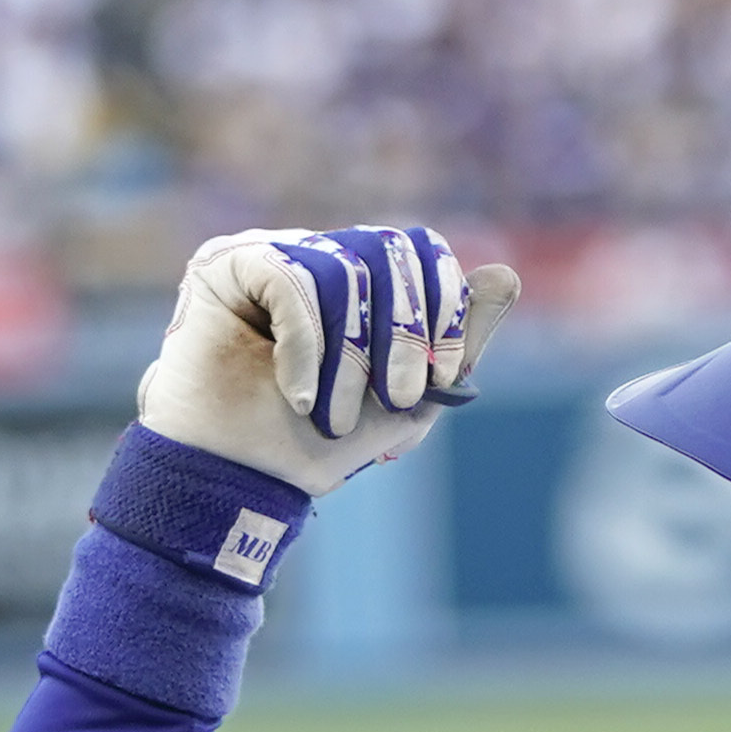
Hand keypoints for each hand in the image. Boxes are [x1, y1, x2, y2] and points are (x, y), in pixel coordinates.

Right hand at [136, 224, 520, 496]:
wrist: (240, 483)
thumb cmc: (314, 446)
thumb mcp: (408, 396)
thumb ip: (457, 337)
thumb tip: (507, 273)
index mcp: (357, 280)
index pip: (418, 249)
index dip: (443, 305)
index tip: (443, 377)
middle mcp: (313, 253)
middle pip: (387, 248)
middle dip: (403, 333)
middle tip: (395, 398)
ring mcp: (267, 253)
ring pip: (342, 267)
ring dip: (349, 355)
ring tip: (332, 415)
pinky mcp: (223, 265)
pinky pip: (291, 278)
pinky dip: (306, 346)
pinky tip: (299, 396)